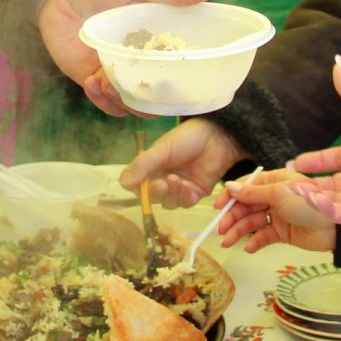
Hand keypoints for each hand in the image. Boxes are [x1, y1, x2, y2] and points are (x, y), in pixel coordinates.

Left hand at [36, 0, 214, 114]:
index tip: (188, 86)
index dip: (188, 82)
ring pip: (132, 102)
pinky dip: (102, 100)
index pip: (182, 66)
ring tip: (109, 85)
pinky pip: (103, 100)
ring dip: (125, 102)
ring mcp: (117, 69)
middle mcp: (142, 57)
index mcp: (160, 36)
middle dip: (155, 101)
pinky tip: (93, 84)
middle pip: (159, 93)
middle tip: (145, 90)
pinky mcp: (91, 76)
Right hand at [119, 118, 247, 207]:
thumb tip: (122, 183)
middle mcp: (163, 179)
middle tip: (163, 183)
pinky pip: (185, 203)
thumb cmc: (188, 138)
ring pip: (168, 203)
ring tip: (178, 180)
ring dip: (171, 194)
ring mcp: (179, 188)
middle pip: (152, 197)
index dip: (138, 189)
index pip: (137, 185)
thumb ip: (142, 165)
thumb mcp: (162, 149)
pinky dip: (185, 197)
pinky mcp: (195, 194)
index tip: (141, 185)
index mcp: (151, 167)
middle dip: (156, 193)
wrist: (218, 136)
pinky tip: (189, 187)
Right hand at [216, 168, 335, 253]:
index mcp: (274, 181)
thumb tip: (229, 187)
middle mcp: (274, 196)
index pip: (246, 186)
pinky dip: (255, 241)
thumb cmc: (307, 203)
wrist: (334, 228)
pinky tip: (247, 247)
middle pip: (247, 205)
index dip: (231, 196)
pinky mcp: (283, 232)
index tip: (217, 207)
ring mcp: (278, 215)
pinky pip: (264, 236)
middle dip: (232, 217)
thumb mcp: (278, 193)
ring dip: (239, 231)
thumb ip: (252, 193)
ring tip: (228, 242)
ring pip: (252, 221)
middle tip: (221, 229)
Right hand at [290, 57, 340, 227]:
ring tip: (296, 189)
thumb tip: (337, 63)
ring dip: (314, 196)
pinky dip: (328, 209)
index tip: (296, 162)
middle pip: (332, 183)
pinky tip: (314, 199)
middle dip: (310, 183)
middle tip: (290, 182)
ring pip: (335, 200)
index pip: (336, 159)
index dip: (316, 161)